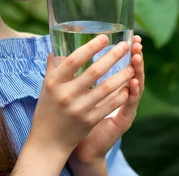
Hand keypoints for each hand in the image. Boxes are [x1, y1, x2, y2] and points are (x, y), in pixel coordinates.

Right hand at [26, 34, 134, 160]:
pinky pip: (110, 105)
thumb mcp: (46, 86)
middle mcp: (66, 94)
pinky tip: (129, 87)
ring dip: (122, 75)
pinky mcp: (89, 121)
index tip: (105, 37)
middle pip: (94, 71)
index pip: (74, 60)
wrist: (48, 141)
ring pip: (106, 88)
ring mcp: (79, 109)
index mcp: (53, 82)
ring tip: (132, 66)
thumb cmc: (48, 109)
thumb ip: (54, 65)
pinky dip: (121, 95)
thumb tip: (58, 44)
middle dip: (113, 56)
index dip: (91, 47)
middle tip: (125, 46)